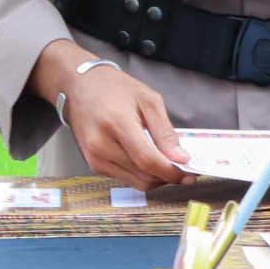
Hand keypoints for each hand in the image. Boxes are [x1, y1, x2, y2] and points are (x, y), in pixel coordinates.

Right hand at [32, 41, 191, 188]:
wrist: (80, 86)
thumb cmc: (114, 88)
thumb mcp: (148, 100)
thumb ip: (165, 132)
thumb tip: (180, 159)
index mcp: (117, 124)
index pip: (148, 160)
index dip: (171, 172)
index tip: (189, 174)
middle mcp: (101, 145)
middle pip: (143, 175)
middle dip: (167, 176)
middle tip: (183, 168)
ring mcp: (95, 157)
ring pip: (135, 182)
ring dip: (155, 177)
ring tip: (166, 162)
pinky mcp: (94, 164)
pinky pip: (125, 177)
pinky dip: (140, 173)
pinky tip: (146, 159)